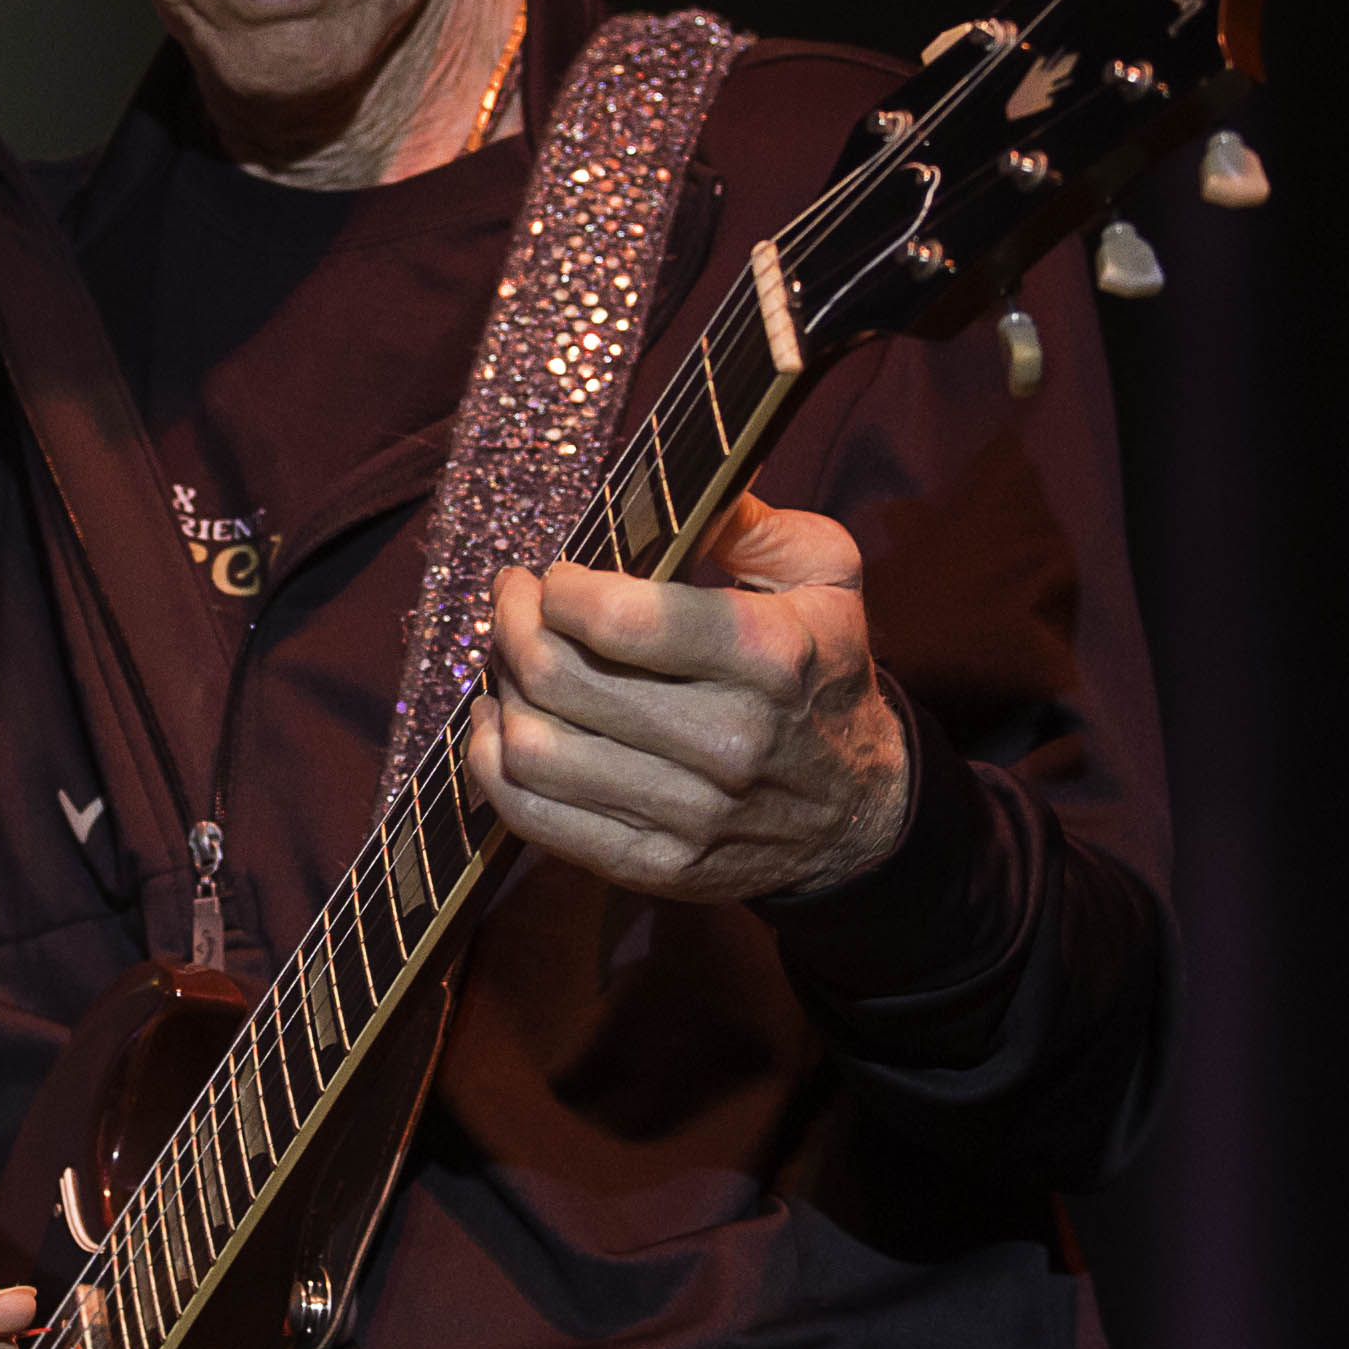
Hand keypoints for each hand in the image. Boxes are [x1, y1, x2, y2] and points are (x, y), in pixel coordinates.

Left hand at [465, 490, 910, 903]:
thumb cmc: (823, 672)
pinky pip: (533, 817)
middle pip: (559, 678)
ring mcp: (688, 813)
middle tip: (511, 602)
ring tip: (507, 661)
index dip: (557, 588)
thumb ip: (752, 521)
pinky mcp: (654, 866)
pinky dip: (491, 766)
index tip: (552, 575)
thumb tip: (684, 482)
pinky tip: (498, 726)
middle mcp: (728, 740)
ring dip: (498, 692)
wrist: (858, 812)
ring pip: (534, 749)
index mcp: (768, 655)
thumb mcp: (825, 575)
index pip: (616, 616)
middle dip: (510, 626)